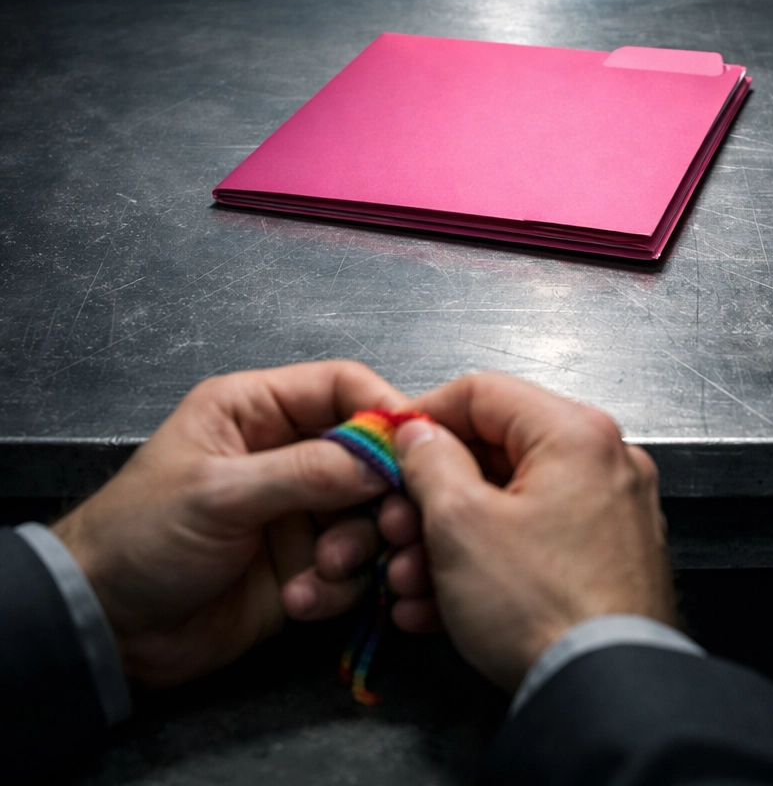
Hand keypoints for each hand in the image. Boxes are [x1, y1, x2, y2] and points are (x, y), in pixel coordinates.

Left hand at [53, 361, 407, 687]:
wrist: (107, 630)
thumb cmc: (143, 537)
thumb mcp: (219, 494)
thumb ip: (306, 472)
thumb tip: (385, 460)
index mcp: (258, 410)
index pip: (342, 387)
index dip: (385, 409)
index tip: (421, 446)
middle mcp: (288, 453)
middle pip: (370, 454)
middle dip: (382, 493)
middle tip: (391, 526)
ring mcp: (301, 511)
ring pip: (370, 514)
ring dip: (360, 546)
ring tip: (325, 570)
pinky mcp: (307, 564)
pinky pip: (353, 567)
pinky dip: (339, 586)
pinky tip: (299, 601)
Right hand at [385, 372, 675, 691]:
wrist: (604, 694)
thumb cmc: (546, 608)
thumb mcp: (459, 523)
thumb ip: (430, 460)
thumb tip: (420, 434)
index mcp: (576, 432)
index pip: (482, 392)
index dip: (423, 415)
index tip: (391, 444)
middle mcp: (604, 461)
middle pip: (495, 452)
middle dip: (432, 495)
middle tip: (396, 524)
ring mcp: (610, 512)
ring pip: (510, 503)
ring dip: (450, 537)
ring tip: (411, 579)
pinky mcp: (606, 558)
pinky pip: (534, 541)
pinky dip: (488, 560)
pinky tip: (443, 601)